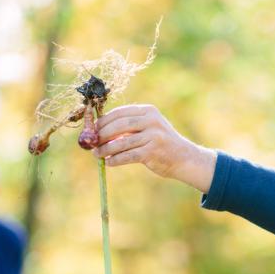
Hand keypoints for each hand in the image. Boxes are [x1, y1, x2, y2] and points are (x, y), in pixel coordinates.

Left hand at [94, 104, 216, 192]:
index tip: (92, 130)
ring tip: (97, 154)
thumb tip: (99, 131)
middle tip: (91, 143)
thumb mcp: (148, 127)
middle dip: (102, 135)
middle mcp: (151, 121)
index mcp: (148, 111)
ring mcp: (153, 136)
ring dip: (105, 150)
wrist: (183, 158)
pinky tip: (109, 162)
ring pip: (121, 142)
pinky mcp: (152, 152)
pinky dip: (115, 160)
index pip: (119, 113)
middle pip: (119, 126)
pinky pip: (128, 156)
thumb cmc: (160, 143)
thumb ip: (129, 126)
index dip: (103, 121)